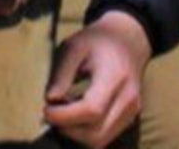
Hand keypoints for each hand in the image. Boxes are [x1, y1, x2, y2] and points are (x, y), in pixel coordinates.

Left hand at [45, 10, 151, 147]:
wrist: (128, 39)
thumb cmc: (98, 40)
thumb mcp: (74, 47)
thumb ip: (62, 74)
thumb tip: (50, 100)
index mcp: (115, 77)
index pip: (92, 110)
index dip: (65, 116)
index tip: (46, 109)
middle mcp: (128, 98)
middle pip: (96, 133)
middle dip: (68, 129)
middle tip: (52, 113)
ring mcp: (132, 111)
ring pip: (100, 141)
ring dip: (76, 134)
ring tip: (63, 114)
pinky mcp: (130, 118)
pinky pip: (106, 137)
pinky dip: (86, 132)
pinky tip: (76, 115)